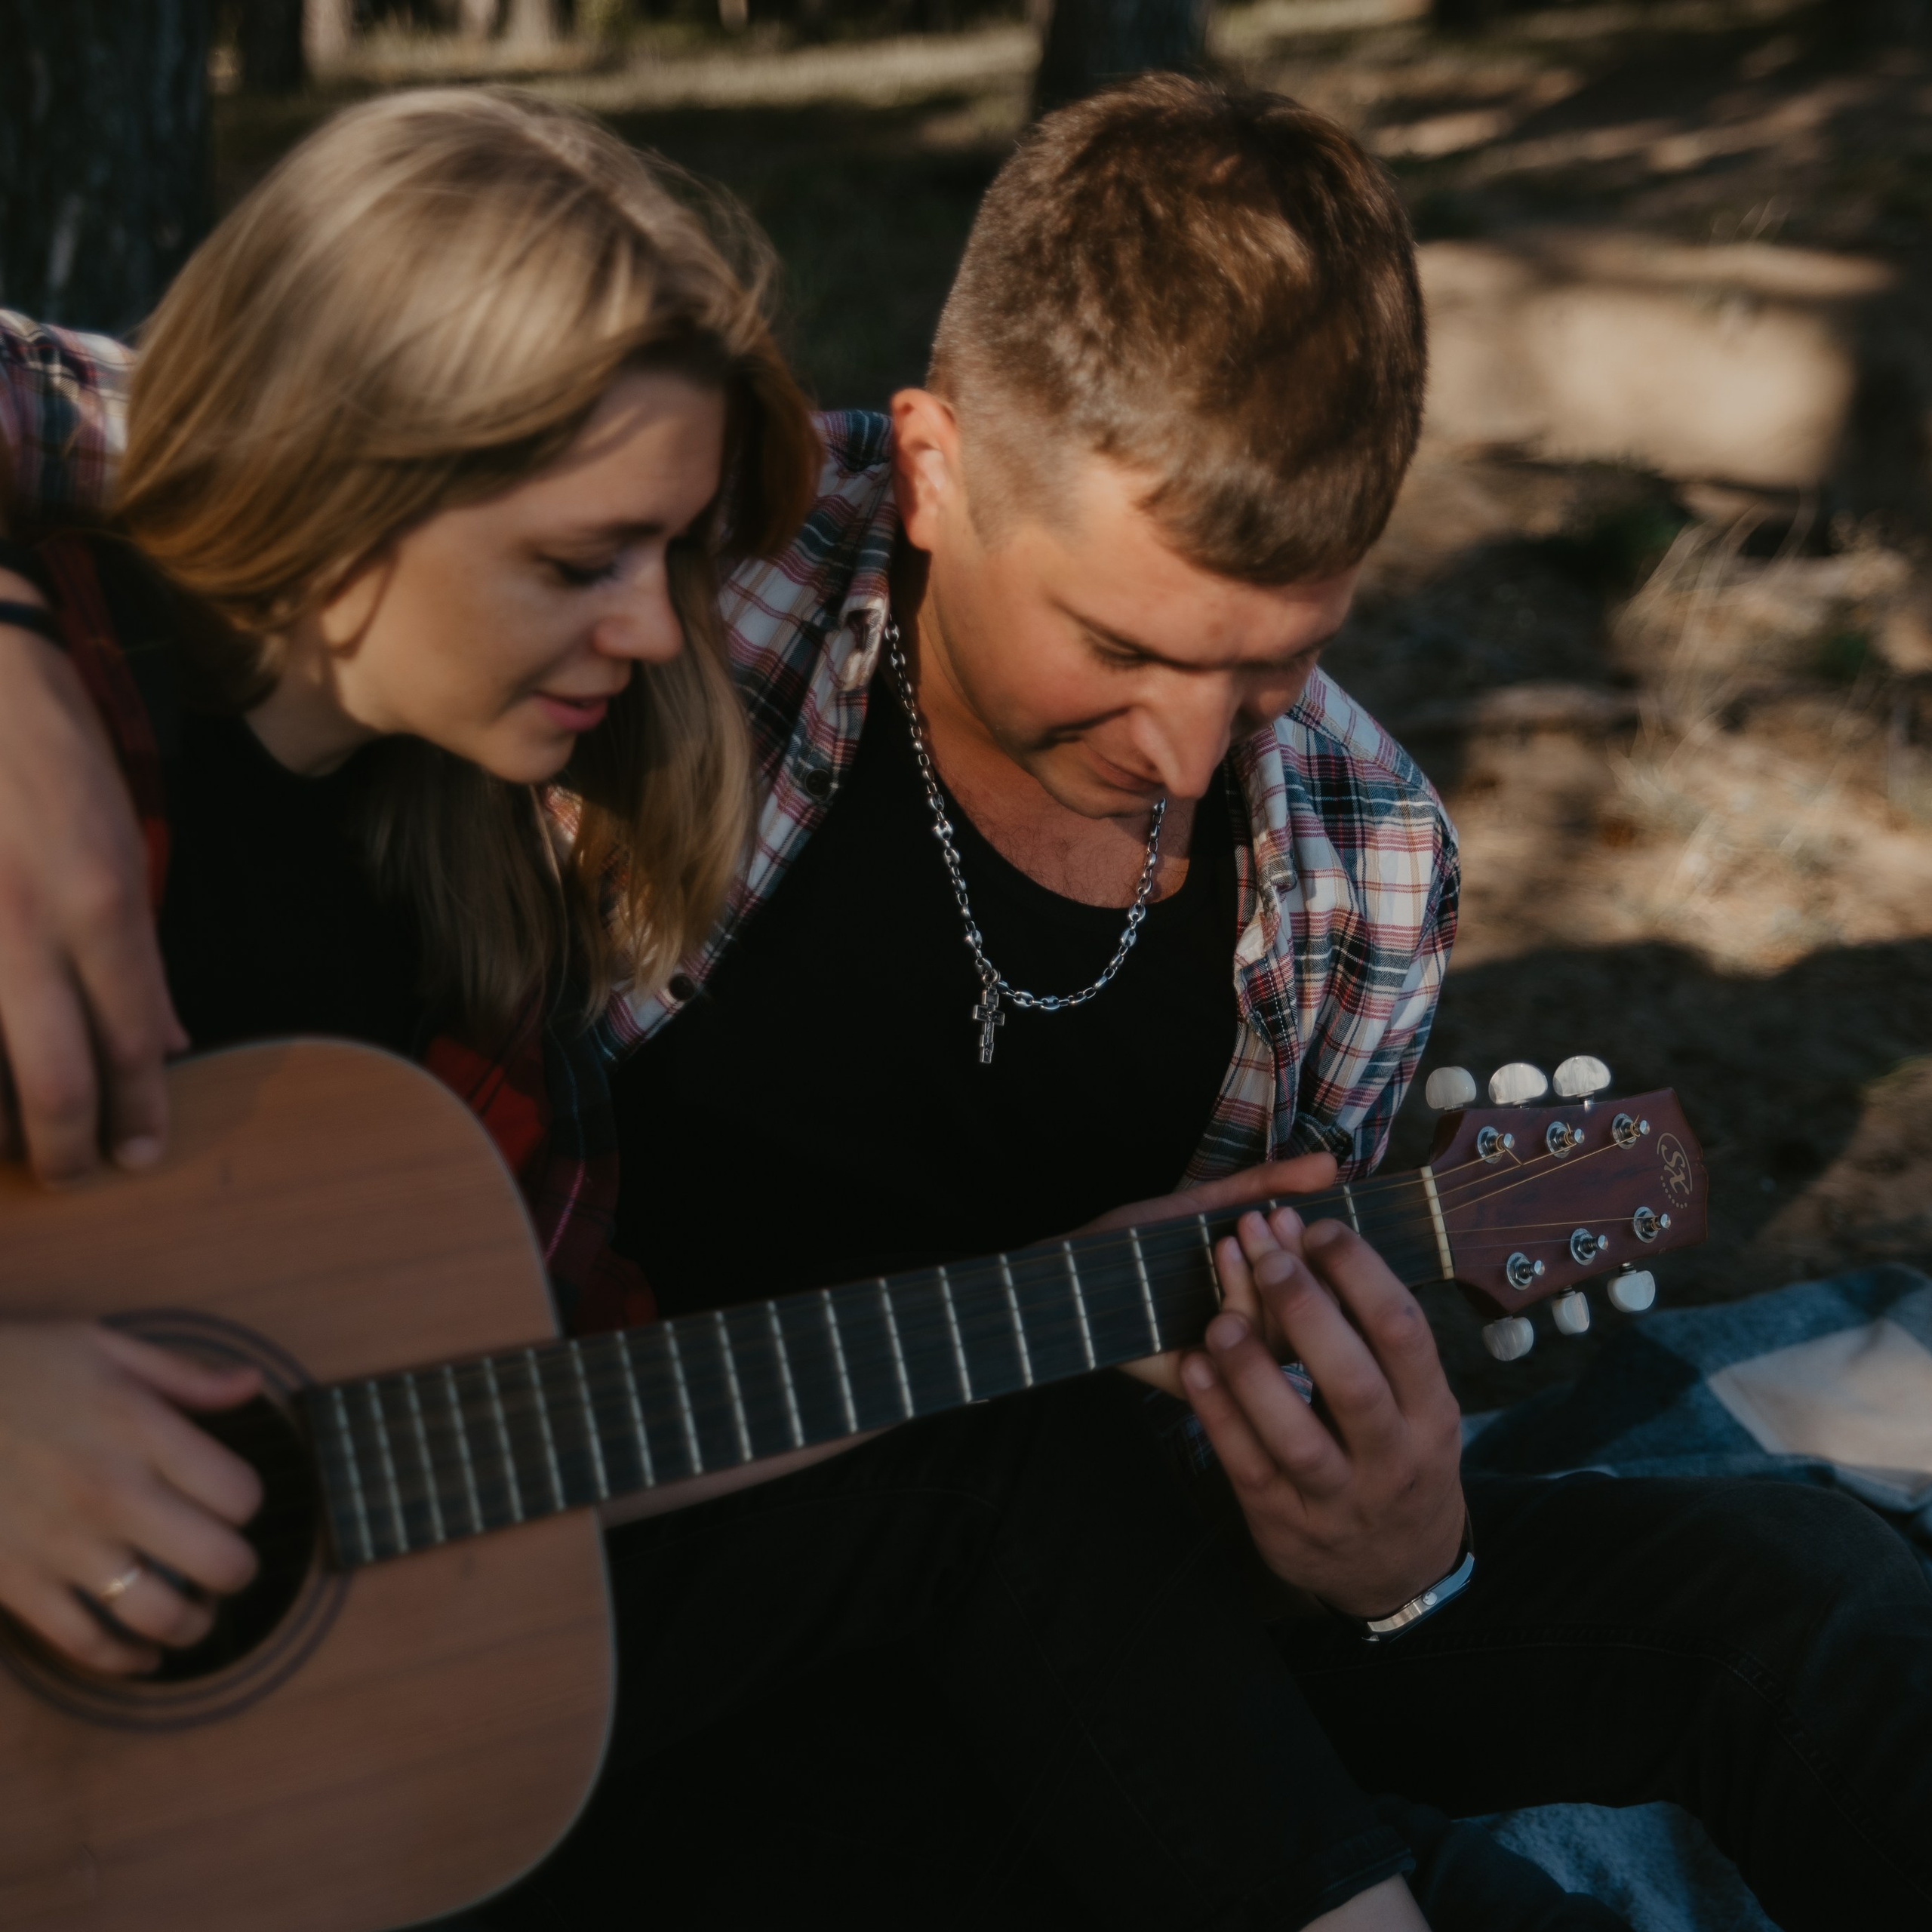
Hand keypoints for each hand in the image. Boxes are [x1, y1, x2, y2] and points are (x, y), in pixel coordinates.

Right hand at [0, 590, 186, 1181]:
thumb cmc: (50, 757)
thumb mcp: (121, 846)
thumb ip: (138, 955)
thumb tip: (166, 1042)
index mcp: (99, 905)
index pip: (133, 1042)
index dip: (140, 1112)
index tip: (140, 1155)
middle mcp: (25, 927)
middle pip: (54, 1079)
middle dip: (66, 1148)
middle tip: (75, 1173)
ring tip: (12, 1149)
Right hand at [0, 1322, 262, 1672]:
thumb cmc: (12, 1368)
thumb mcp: (102, 1347)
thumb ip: (184, 1374)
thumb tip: (252, 1382)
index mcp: (140, 1433)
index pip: (238, 1494)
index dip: (247, 1500)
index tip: (233, 1498)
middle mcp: (110, 1495)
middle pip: (216, 1561)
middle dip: (237, 1568)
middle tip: (229, 1563)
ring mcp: (62, 1547)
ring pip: (158, 1614)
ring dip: (192, 1623)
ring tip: (198, 1613)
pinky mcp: (14, 1584)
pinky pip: (83, 1643)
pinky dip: (123, 1660)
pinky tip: (143, 1654)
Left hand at [1080, 1151, 1338, 1398]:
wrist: (1073, 1266)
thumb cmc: (1137, 1241)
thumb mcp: (1206, 1206)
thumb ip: (1264, 1186)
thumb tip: (1328, 1163)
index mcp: (1266, 1303)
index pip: (1328, 1294)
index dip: (1325, 1256)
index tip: (1295, 1211)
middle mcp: (1254, 1342)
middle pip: (1315, 1322)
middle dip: (1297, 1262)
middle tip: (1268, 1218)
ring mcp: (1228, 1367)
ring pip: (1282, 1339)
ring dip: (1267, 1277)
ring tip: (1238, 1233)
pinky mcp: (1198, 1381)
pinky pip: (1240, 1358)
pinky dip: (1238, 1300)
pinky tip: (1221, 1255)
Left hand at [1180, 1207, 1463, 1619]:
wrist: (1396, 1572)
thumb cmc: (1399, 1459)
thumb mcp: (1418, 1407)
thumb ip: (1377, 1340)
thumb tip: (1314, 1239)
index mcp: (1431, 1413)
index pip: (1404, 1333)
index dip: (1361, 1272)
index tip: (1319, 1228)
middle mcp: (1392, 1458)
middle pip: (1352, 1382)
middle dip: (1306, 1312)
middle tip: (1267, 1257)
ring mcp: (1338, 1498)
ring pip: (1296, 1437)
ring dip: (1254, 1372)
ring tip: (1220, 1319)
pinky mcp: (1285, 1523)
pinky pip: (1248, 1468)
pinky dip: (1219, 1416)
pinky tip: (1195, 1367)